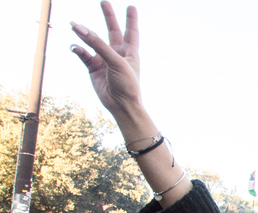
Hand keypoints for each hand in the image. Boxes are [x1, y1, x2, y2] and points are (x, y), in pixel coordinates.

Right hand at [70, 1, 140, 118]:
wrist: (120, 105)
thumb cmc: (126, 84)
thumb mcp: (115, 61)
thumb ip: (98, 44)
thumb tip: (80, 29)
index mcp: (130, 52)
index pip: (131, 31)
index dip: (131, 19)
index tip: (131, 7)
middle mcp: (117, 54)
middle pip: (113, 30)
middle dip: (109, 17)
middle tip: (104, 2)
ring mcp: (105, 60)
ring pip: (94, 41)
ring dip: (85, 33)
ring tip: (73, 24)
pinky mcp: (93, 68)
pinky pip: (84, 54)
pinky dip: (78, 49)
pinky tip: (75, 47)